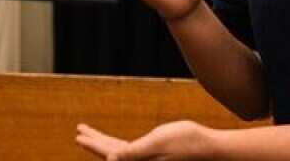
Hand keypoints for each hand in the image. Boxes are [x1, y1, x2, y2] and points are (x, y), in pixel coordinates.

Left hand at [76, 121, 216, 159]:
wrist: (211, 147)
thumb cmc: (186, 142)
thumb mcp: (157, 143)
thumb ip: (133, 153)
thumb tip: (111, 160)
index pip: (110, 155)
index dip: (93, 145)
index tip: (78, 135)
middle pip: (111, 154)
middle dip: (94, 143)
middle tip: (79, 131)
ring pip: (119, 152)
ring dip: (104, 143)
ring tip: (88, 133)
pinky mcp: (155, 157)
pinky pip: (130, 152)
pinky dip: (118, 146)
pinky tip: (114, 145)